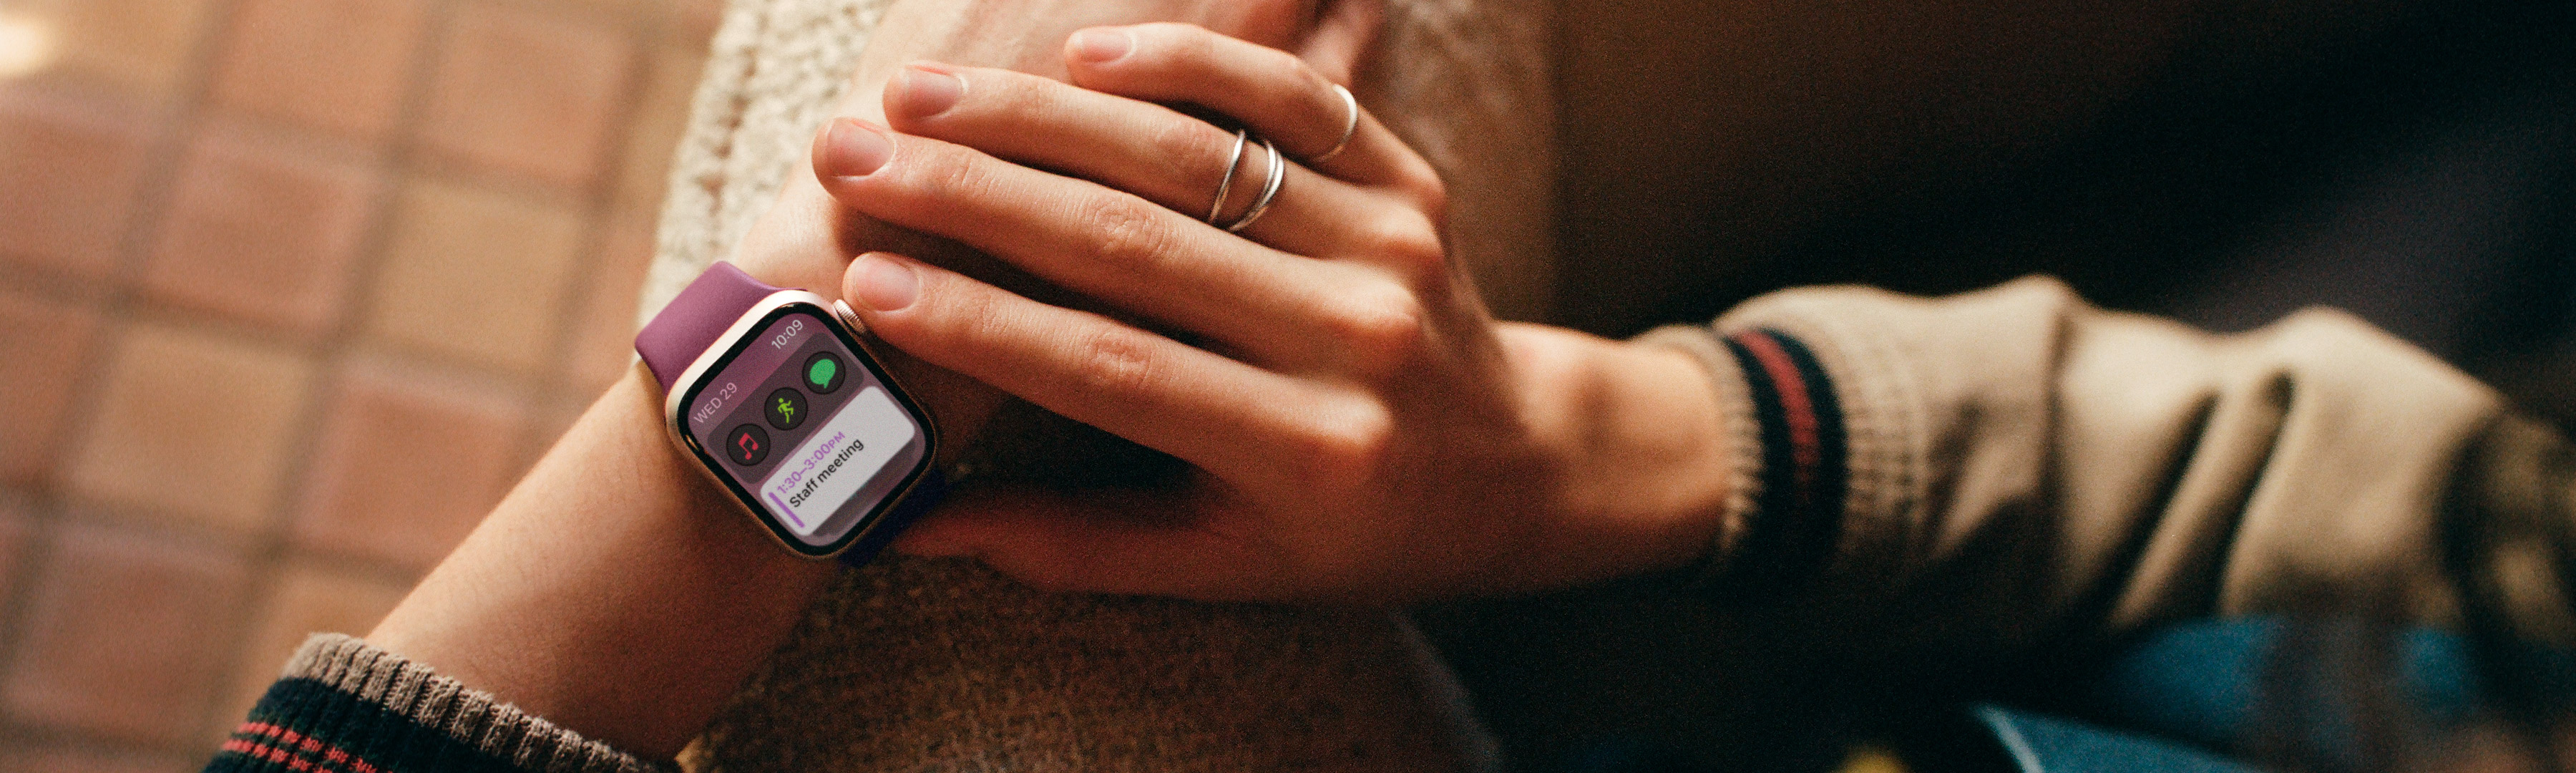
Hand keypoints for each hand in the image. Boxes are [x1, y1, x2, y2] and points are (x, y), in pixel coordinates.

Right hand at [811, 24, 1739, 601]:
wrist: (1516, 468)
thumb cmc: (1345, 529)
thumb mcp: (1221, 562)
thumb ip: (1068, 543)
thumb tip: (899, 528)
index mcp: (1306, 453)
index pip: (1113, 372)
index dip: (982, 329)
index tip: (867, 287)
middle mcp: (1357, 343)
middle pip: (1137, 244)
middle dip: (974, 196)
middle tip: (849, 158)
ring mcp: (1393, 248)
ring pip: (1196, 154)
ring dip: (1045, 114)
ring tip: (922, 98)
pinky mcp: (1415, 180)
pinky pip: (1292, 99)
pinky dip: (1189, 63)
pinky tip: (1080, 52)